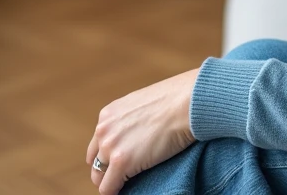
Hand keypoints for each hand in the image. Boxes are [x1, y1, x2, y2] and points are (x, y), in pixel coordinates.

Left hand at [86, 67, 199, 194]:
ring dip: (113, 181)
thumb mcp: (145, 104)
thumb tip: (139, 133)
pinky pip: (108, 188)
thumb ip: (133, 119)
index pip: (98, 144)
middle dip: (108, 171)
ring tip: (129, 184)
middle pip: (96, 162)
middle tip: (125, 177)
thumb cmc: (178, 100)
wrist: (189, 102)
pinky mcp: (122, 162)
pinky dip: (116, 193)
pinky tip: (129, 191)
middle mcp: (104, 130)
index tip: (120, 163)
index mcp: (109, 115)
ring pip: (100, 178)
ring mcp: (110, 146)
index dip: (109, 156)